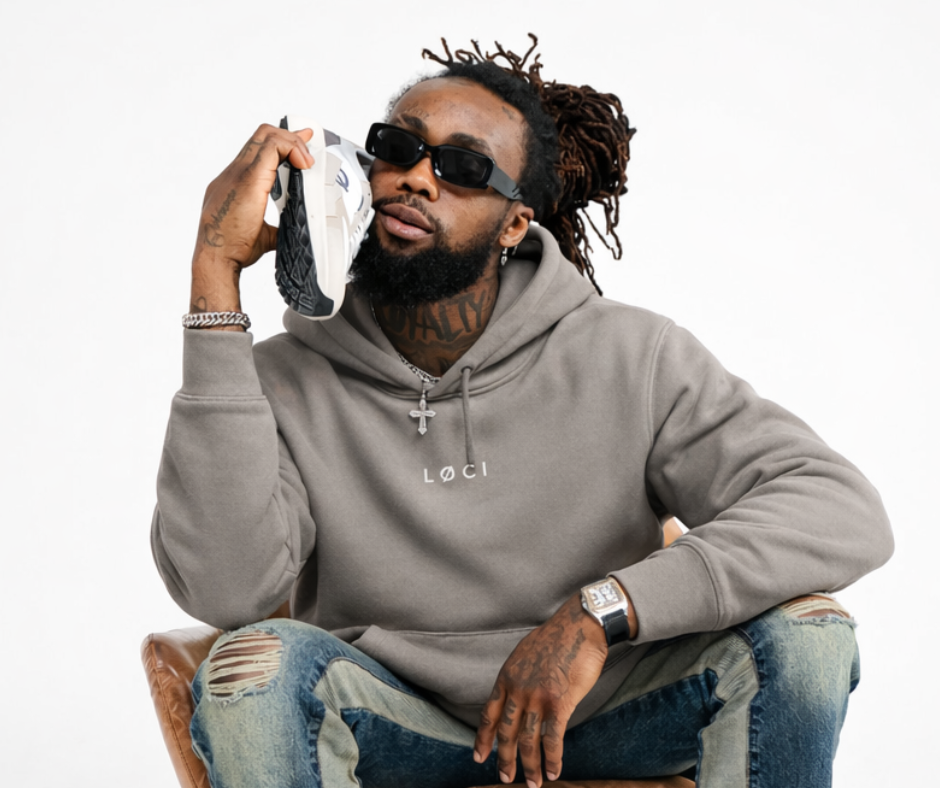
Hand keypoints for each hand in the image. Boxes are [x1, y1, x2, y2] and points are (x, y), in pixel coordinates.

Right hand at [189, 124, 313, 316]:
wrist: (217, 258)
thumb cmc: (232, 249)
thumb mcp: (263, 234)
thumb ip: (276, 227)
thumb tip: (293, 231)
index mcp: (235, 183)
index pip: (257, 150)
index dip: (281, 143)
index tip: (301, 147)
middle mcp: (234, 173)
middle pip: (262, 136)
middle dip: (290, 137)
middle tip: (309, 145)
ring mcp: (239, 173)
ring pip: (266, 136)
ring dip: (292, 143)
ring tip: (307, 160)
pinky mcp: (249, 178)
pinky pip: (271, 148)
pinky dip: (290, 149)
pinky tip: (303, 163)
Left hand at [474, 593, 608, 787]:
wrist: (579, 625)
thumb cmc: (557, 637)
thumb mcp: (525, 653)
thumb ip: (518, 676)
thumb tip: (516, 693)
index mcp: (507, 677)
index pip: (489, 714)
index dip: (483, 738)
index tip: (479, 756)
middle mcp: (518, 689)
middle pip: (506, 732)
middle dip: (504, 759)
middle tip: (505, 778)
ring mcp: (537, 697)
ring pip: (528, 740)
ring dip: (530, 766)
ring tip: (533, 783)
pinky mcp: (560, 703)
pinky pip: (553, 739)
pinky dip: (552, 759)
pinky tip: (553, 772)